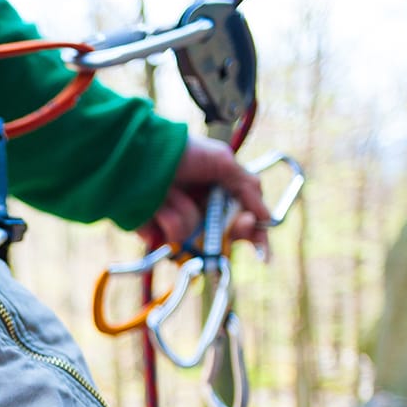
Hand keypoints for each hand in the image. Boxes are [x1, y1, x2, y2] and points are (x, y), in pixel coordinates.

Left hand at [138, 136, 271, 255]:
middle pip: (223, 240)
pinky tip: (158, 204)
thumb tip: (267, 217)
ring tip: (172, 191)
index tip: (262, 254)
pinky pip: (172, 241)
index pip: (243, 223)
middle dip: (228, 230)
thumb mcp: (222, 161)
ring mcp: (179, 226)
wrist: (140, 155)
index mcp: (218, 195)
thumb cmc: (181, 152)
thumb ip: (248, 187)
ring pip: (197, 238)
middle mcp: (200, 213)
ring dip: (186, 212)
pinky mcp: (158, 236)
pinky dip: (168, 219)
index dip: (253, 237)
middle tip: (236, 221)